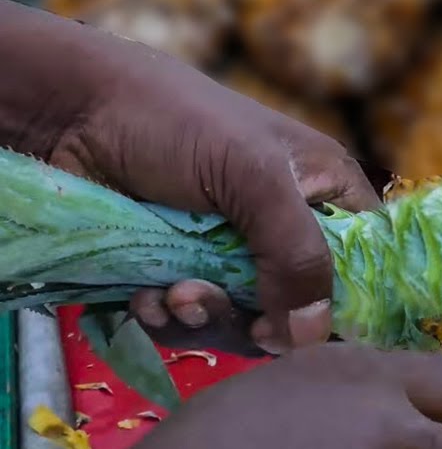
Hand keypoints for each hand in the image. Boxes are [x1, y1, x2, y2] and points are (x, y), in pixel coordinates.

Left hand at [0, 0, 381, 354]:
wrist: (69, 112)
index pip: (364, 262)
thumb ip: (297, 255)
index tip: (310, 328)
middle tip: (210, 301)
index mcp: (325, 191)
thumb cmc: (176, 122)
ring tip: (170, 294)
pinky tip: (145, 294)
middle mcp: (286, 226)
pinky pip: (193, 321)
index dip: (347, 301)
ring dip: (205, 318)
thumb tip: (310, 336)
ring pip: (245, 320)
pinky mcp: (183, 270)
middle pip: (302, 305)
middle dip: (257, 316)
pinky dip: (168, 317)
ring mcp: (234, 252)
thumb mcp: (253, 177)